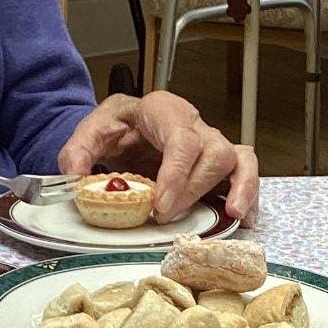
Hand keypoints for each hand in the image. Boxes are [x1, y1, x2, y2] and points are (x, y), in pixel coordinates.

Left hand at [56, 92, 258, 224]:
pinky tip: (243, 215)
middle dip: (193, 189)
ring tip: (232, 214)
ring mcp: (210, 141)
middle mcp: (194, 123)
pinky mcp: (220, 160)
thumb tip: (78, 178)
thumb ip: (78, 152)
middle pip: (212, 153)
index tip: (160, 206)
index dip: (176, 175)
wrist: (124, 126)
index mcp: (163, 110)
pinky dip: (249, 192)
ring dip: (237, 188)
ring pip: (236, 159)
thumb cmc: (115, 128)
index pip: (181, 140)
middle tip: (166, 217)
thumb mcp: (89, 132)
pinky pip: (246, 169)